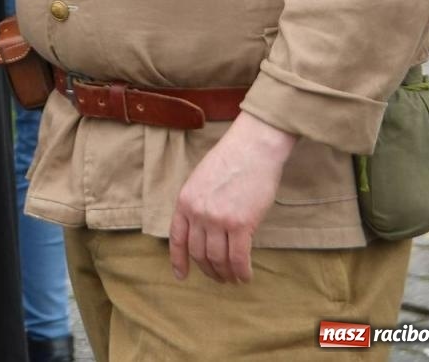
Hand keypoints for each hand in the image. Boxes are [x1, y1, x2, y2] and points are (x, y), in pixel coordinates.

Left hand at [169, 112, 297, 283]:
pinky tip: (246, 276)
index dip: (178, 260)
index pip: (177, 238)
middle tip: (218, 277)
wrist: (252, 149)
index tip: (181, 276)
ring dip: (225, 274)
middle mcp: (197, 213)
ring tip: (233, 279)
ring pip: (218, 258)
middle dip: (208, 270)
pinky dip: (242, 271)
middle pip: (198, 253)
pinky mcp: (241, 224)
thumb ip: (198, 205)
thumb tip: (204, 231)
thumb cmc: (230, 161)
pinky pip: (238, 258)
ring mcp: (218, 219)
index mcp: (184, 201)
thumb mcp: (201, 181)